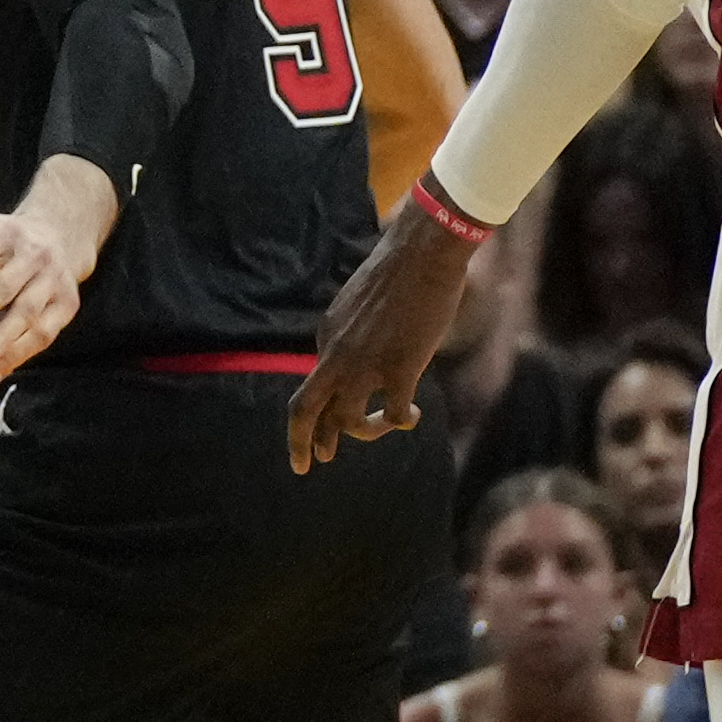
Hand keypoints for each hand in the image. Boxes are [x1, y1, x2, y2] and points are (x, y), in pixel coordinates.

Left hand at [287, 203, 481, 473]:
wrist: (420, 254)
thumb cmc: (397, 275)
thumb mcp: (360, 306)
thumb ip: (353, 335)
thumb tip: (362, 359)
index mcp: (326, 336)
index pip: (315, 385)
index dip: (320, 413)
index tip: (322, 437)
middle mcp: (336, 353)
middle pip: (305, 409)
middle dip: (301, 443)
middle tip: (305, 467)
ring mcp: (365, 364)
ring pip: (348, 420)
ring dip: (366, 432)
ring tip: (386, 425)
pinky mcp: (398, 368)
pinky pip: (393, 414)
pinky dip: (401, 422)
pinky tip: (414, 416)